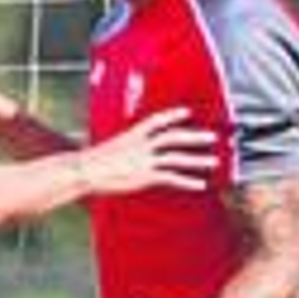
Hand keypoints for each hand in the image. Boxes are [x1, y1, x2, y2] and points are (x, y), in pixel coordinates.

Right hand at [77, 108, 216, 196]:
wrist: (84, 171)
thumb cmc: (92, 163)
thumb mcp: (111, 149)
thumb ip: (125, 149)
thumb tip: (128, 153)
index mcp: (133, 135)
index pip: (157, 120)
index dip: (173, 115)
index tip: (187, 112)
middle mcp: (142, 145)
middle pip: (173, 137)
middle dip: (195, 136)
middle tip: (213, 136)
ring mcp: (144, 160)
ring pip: (177, 157)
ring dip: (198, 159)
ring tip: (214, 161)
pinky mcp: (145, 176)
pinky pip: (171, 178)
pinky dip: (188, 181)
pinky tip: (200, 185)